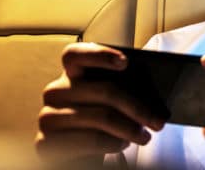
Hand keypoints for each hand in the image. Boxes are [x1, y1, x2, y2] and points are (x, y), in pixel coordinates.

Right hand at [35, 43, 168, 163]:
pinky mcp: (45, 143)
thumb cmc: (102, 117)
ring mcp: (48, 117)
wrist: (81, 150)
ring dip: (129, 128)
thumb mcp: (112, 100)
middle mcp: (55, 91)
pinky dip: (112, 143)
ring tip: (145, 136)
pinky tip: (122, 144)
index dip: (100, 55)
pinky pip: (89, 140)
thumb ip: (123, 88)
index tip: (126, 62)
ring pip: (100, 117)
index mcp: (72, 73)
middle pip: (103, 90)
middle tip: (158, 121)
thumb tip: (153, 93)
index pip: (75, 54)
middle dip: (137, 107)